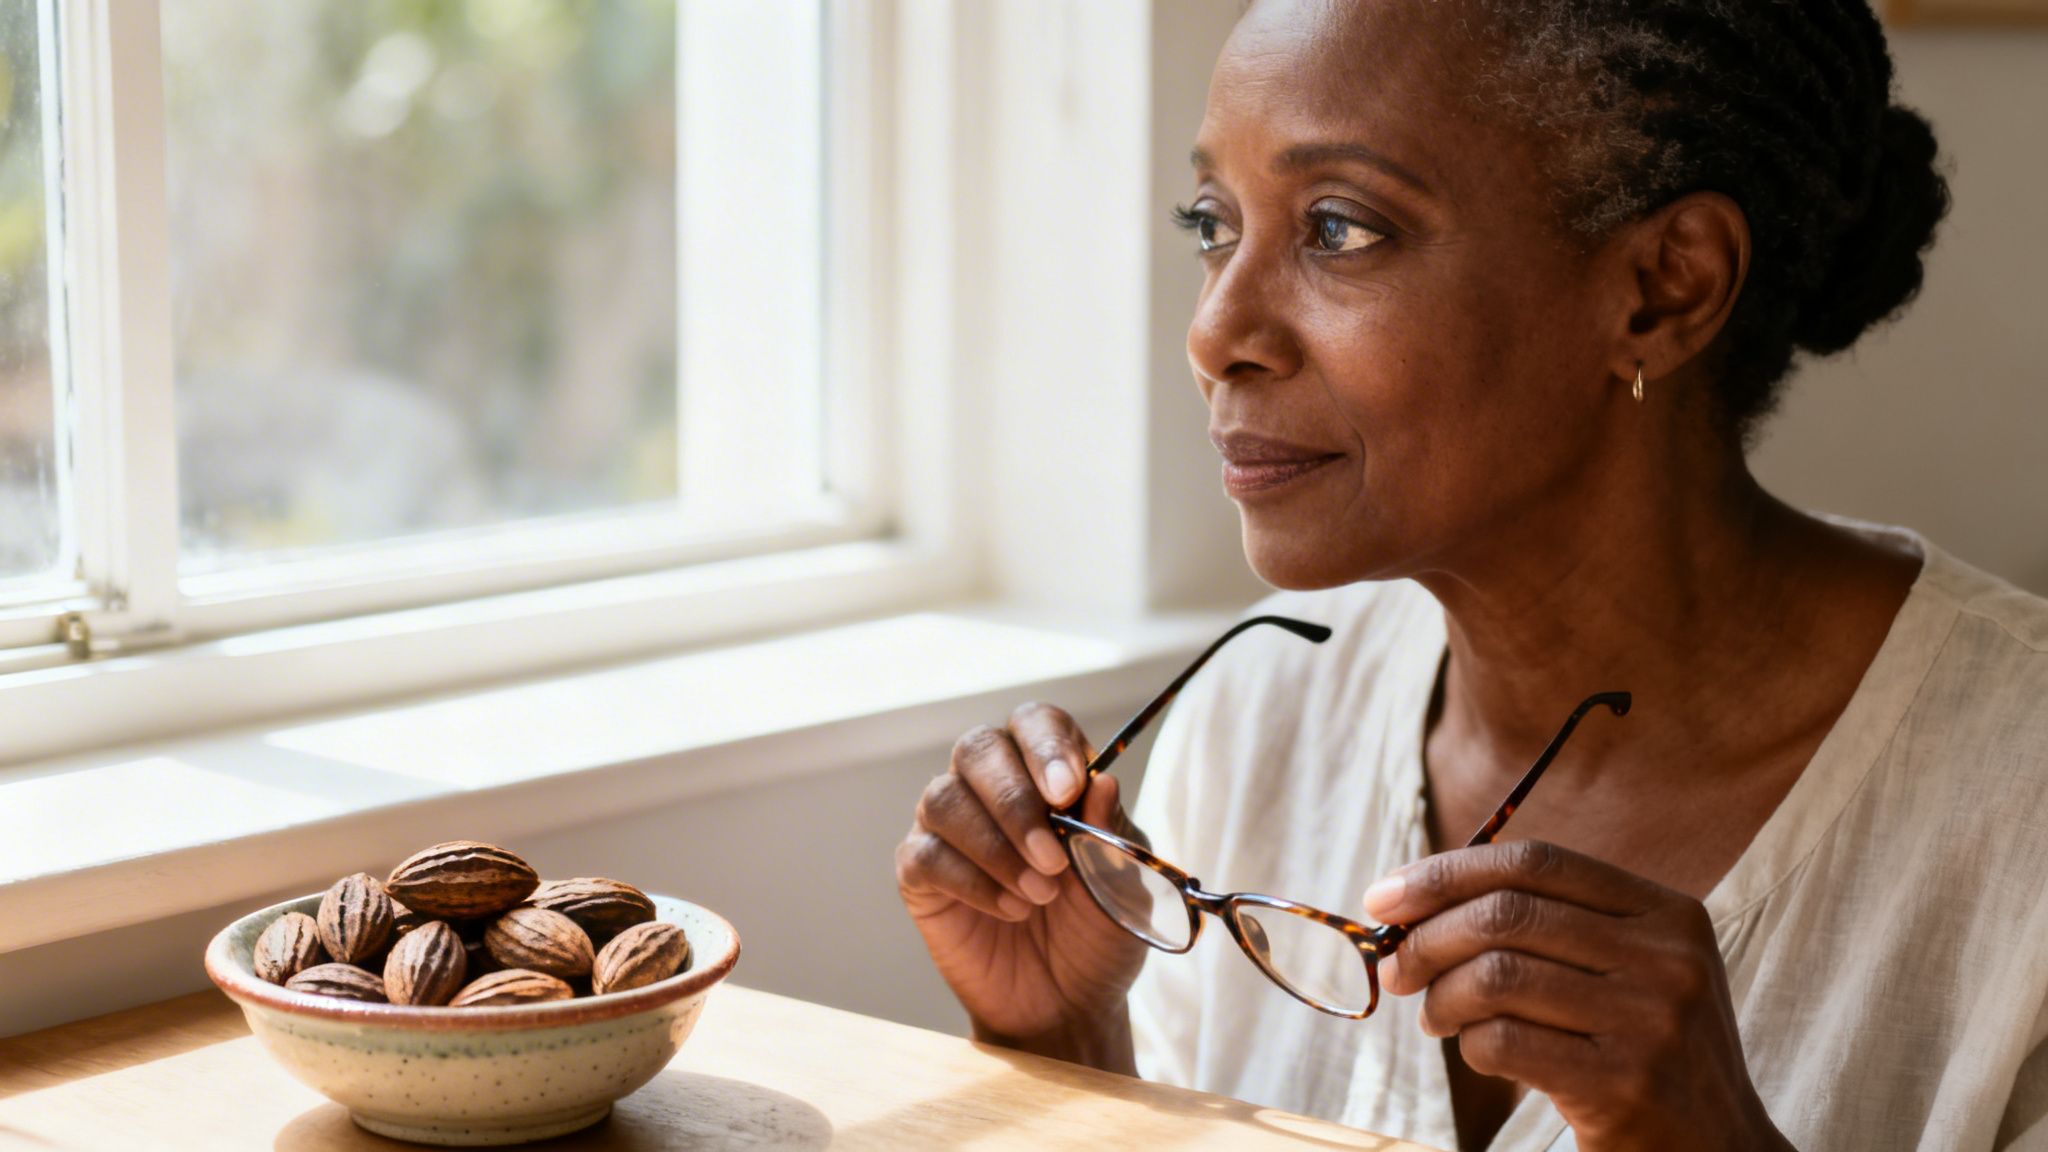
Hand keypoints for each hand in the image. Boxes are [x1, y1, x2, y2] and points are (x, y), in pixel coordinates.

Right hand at [896, 703, 1147, 1066]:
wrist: (1068, 1003)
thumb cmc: (1098, 931)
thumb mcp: (1124, 885)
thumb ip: (1112, 835)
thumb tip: (1103, 783)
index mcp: (1047, 773)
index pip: (1035, 724)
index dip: (1046, 746)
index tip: (1068, 790)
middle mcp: (991, 788)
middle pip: (979, 749)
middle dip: (1015, 800)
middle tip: (1052, 858)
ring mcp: (951, 828)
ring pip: (945, 798)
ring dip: (996, 848)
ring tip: (1039, 894)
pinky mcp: (921, 874)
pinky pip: (928, 855)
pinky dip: (972, 883)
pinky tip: (1009, 910)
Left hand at [1362, 840, 1792, 1151]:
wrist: (1720, 1151)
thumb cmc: (1646, 1049)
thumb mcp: (1630, 968)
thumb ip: (1547, 924)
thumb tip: (1413, 899)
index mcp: (1667, 913)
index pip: (1535, 862)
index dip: (1447, 872)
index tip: (1385, 895)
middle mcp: (1667, 959)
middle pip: (1505, 915)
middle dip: (1426, 937)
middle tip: (1396, 967)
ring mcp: (1649, 1022)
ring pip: (1494, 977)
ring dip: (1441, 998)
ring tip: (1435, 1017)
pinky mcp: (1623, 1086)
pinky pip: (1503, 1041)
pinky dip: (1469, 1045)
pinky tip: (1475, 1052)